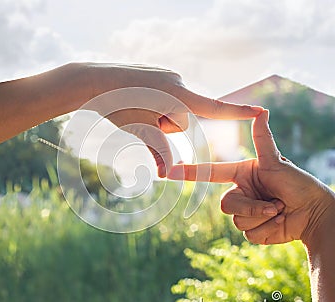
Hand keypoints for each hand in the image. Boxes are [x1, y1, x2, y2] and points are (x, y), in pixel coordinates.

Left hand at [83, 63, 262, 176]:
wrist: (91, 81)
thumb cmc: (117, 105)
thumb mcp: (141, 131)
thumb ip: (160, 152)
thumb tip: (167, 175)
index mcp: (179, 95)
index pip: (214, 108)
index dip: (238, 113)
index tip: (261, 111)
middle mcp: (178, 82)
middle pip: (182, 118)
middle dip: (165, 126)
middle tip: (141, 119)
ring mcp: (166, 77)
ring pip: (170, 109)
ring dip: (156, 117)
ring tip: (134, 109)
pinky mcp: (156, 76)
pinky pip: (161, 98)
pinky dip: (150, 106)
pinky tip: (133, 101)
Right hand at [168, 110, 334, 245]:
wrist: (314, 214)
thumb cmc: (298, 183)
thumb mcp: (276, 162)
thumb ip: (263, 139)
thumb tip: (262, 111)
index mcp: (241, 175)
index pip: (212, 173)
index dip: (191, 172)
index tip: (171, 171)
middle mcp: (241, 193)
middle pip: (225, 204)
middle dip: (250, 205)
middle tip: (274, 203)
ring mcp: (246, 212)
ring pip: (236, 220)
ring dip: (261, 216)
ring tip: (280, 209)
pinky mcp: (253, 230)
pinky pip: (247, 233)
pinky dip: (266, 229)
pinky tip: (279, 222)